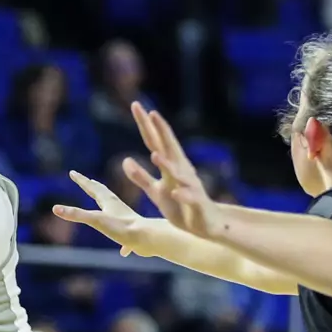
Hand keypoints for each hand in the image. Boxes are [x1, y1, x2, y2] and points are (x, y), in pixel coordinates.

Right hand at [52, 170, 162, 257]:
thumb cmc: (123, 228)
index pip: (92, 187)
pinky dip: (121, 241)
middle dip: (93, 188)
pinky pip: (125, 237)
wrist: (149, 239)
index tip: (72, 172)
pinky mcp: (133, 234)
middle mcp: (118, 208)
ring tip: (106, 210)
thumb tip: (55, 209)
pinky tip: (123, 251)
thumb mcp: (96, 220)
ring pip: (115, 212)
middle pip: (103, 195)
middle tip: (88, 181)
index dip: (81, 181)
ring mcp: (126, 220)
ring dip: (108, 209)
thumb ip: (77, 215)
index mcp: (109, 202)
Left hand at [123, 101, 215, 237]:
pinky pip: (189, 198)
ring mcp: (190, 186)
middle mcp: (181, 171)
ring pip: (178, 173)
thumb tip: (125, 160)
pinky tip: (175, 192)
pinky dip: (182, 194)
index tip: (136, 105)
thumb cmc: (180, 206)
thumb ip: (140, 176)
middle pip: (168, 147)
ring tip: (154, 154)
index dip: (146, 125)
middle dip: (160, 131)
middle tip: (150, 112)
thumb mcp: (156, 192)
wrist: (206, 225)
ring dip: (167, 164)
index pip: (155, 142)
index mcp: (170, 166)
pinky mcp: (196, 203)